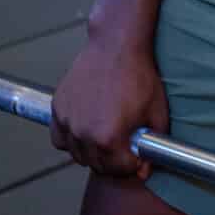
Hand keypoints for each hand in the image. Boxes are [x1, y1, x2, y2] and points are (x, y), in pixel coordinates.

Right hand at [49, 34, 163, 178]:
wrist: (116, 45)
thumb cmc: (138, 75)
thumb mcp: (156, 114)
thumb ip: (152, 147)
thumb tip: (143, 169)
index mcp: (108, 137)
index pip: (120, 170)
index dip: (133, 165)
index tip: (137, 156)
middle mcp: (83, 132)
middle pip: (98, 166)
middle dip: (114, 162)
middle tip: (124, 147)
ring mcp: (67, 120)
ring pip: (77, 154)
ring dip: (92, 153)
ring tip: (106, 138)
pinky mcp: (58, 107)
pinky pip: (59, 137)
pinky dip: (70, 139)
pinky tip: (85, 130)